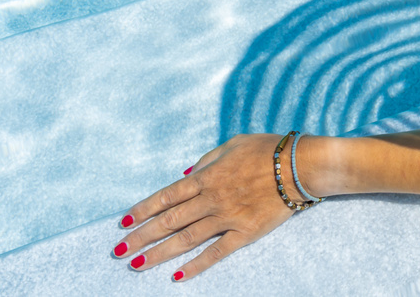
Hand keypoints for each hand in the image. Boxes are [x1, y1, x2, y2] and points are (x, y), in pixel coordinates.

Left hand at [111, 133, 307, 281]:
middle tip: (119, 250)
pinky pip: (216, 252)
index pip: (167, 196)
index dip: (143, 210)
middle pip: (169, 221)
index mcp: (207, 176)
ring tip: (137, 265)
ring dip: (159, 253)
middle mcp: (212, 199)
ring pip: (186, 239)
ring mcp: (227, 218)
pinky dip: (196, 265)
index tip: (125, 222)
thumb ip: (206, 160)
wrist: (300, 166)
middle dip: (141, 236)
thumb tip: (185, 176)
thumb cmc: (267, 150)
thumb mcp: (232, 144)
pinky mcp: (244, 233)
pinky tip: (178, 275)